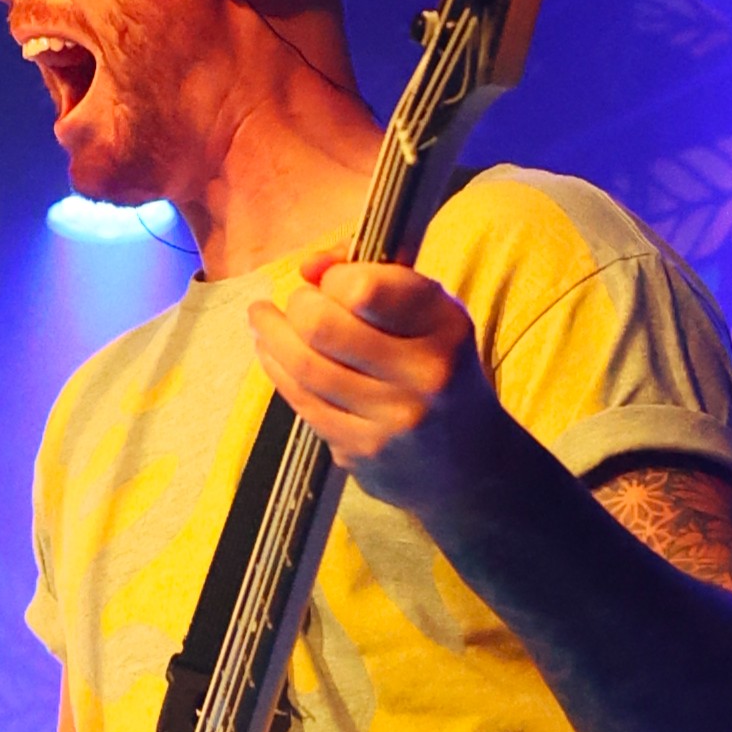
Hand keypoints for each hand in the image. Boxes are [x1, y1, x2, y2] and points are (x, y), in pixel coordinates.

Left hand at [248, 253, 496, 513]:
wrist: (470, 464)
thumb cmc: (438, 368)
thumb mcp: (430, 315)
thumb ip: (374, 274)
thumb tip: (308, 267)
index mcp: (445, 326)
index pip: (364, 289)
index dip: (334, 278)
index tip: (330, 280)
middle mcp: (424, 373)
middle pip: (322, 327)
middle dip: (297, 306)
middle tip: (295, 302)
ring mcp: (392, 419)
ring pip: (304, 367)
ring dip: (272, 336)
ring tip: (261, 319)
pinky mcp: (362, 452)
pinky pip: (303, 403)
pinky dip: (277, 371)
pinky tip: (271, 353)